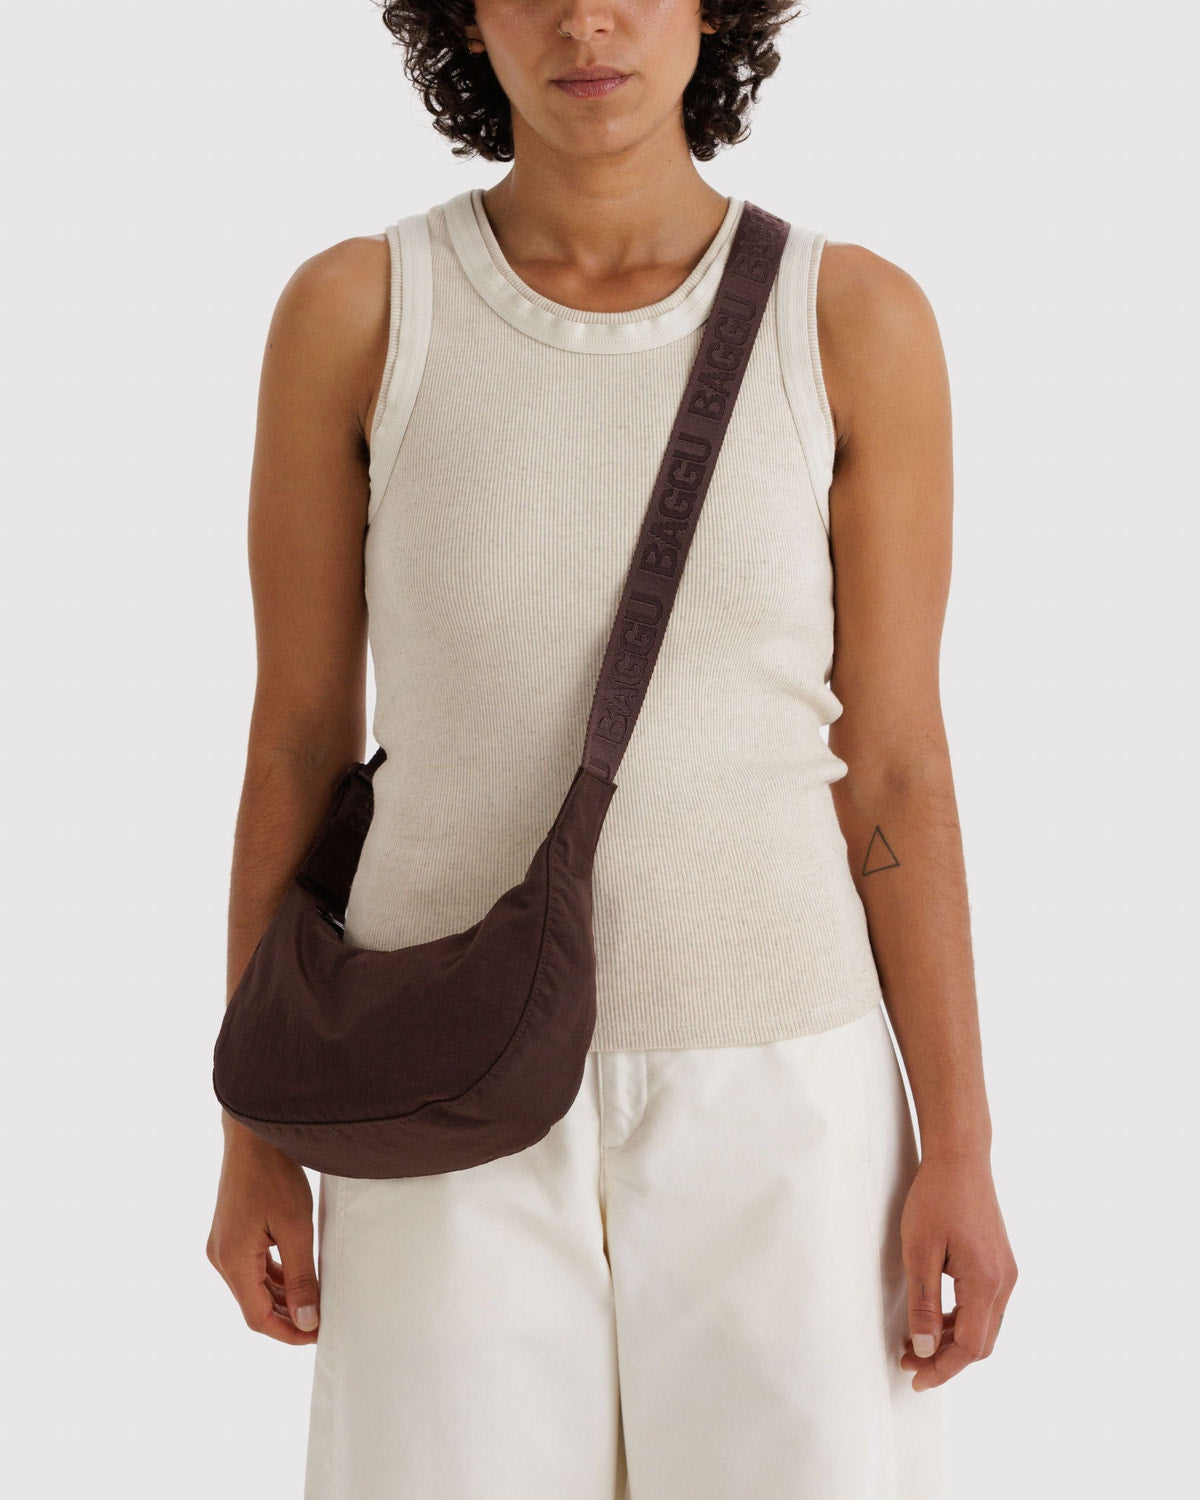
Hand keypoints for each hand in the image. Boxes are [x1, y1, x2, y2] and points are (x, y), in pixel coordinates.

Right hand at [206, 1114, 320, 1343]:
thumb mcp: (296, 1228)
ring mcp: (224, 1243)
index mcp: (233, 1261)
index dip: (288, 1332)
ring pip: (255, 1285)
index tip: (318, 1335)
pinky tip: (299, 1277)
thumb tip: (307, 1321)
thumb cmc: (275, 1174)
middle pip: (254, 1304)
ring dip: (283, 1297)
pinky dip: (276, 1276)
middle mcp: (222, 1257)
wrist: (254, 1133)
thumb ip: (302, 1277)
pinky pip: (254, 1265)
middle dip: (288, 1317)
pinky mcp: (232, 1231)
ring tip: (315, 1302)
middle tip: (322, 1321)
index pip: (258, 1317)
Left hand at [899, 1149, 1016, 1390]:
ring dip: (953, 1340)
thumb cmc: (936, 1198)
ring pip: (985, 1325)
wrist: (960, 1158)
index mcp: (986, 1283)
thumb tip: (923, 1348)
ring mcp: (1007, 1272)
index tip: (915, 1377)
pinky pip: (986, 1306)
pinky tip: (937, 1316)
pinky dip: (962, 1319)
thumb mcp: (919, 1251)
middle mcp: (1005, 1282)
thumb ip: (924, 1303)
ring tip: (916, 1341)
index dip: (942, 1368)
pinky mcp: (1001, 1262)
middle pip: (982, 1342)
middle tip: (909, 1361)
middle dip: (946, 1359)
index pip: (970, 1347)